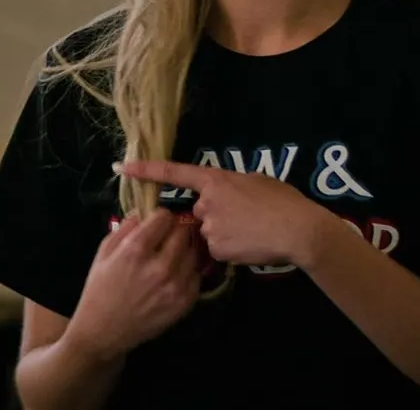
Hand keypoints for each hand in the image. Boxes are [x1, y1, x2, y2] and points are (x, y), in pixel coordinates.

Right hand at [62, 209, 200, 360]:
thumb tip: (145, 211)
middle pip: (183, 232)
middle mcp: (160, 265)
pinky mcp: (185, 302)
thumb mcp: (103, 252)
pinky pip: (196, 275)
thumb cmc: (99, 290)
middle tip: (166, 239)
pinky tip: (173, 277)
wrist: (103, 332)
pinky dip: (187, 272)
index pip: (165, 216)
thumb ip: (126, 227)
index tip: (156, 224)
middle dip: (174, 231)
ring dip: (183, 251)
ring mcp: (176, 285)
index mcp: (136, 249)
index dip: (160, 217)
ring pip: (193, 252)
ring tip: (170, 259)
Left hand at [118, 160, 335, 267]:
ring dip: (224, 235)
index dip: (147, 170)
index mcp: (216, 180)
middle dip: (215, 218)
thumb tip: (226, 196)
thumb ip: (233, 187)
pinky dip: (231, 250)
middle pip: (199, 213)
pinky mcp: (217, 249)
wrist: (297, 229)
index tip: (122, 168)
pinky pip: (218, 251)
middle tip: (244, 219)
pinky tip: (250, 245)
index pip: (175, 172)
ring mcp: (210, 227)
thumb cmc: (283, 200)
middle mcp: (207, 203)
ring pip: (209, 234)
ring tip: (252, 233)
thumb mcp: (257, 182)